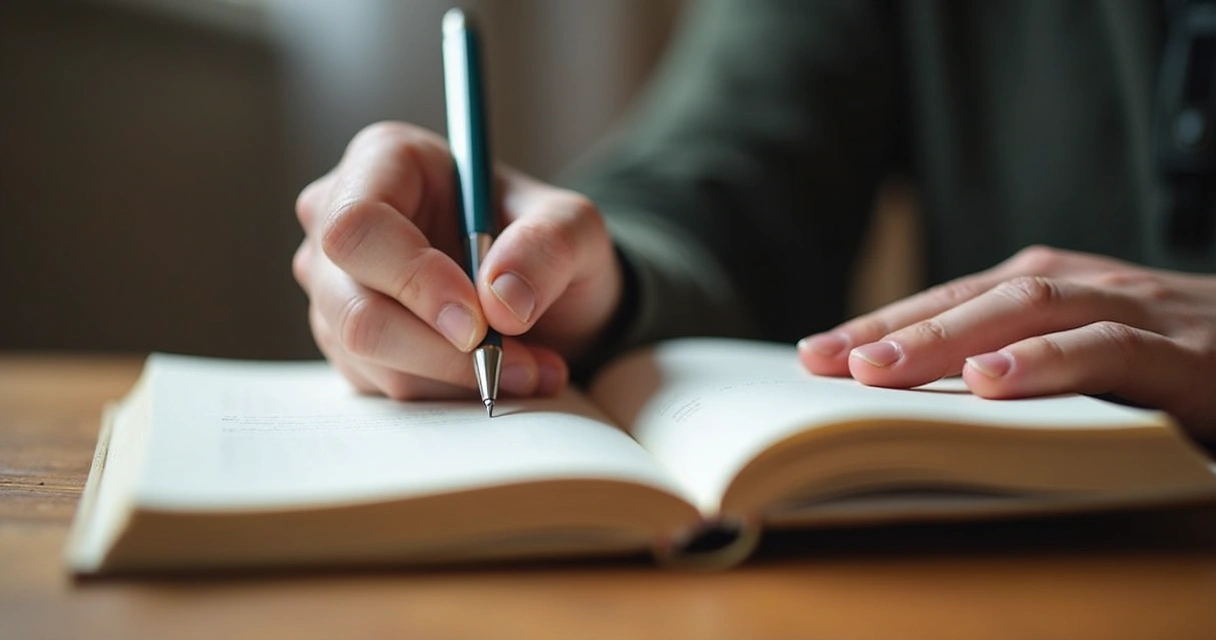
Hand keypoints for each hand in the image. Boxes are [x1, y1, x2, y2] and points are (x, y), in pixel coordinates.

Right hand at [293, 122, 621, 399]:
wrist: (543, 296)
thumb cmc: (546, 242)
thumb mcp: (575, 228)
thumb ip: (549, 247)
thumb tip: (501, 299)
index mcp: (384, 161)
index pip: (359, 225)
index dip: (413, 279)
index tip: (478, 322)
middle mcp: (338, 219)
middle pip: (353, 303)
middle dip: (441, 349)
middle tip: (521, 363)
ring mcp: (334, 286)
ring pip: (367, 354)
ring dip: (457, 376)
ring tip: (532, 369)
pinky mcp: (346, 343)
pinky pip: (383, 386)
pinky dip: (450, 392)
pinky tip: (502, 375)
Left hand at [798, 246, 1215, 439]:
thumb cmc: (1174, 363)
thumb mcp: (1086, 361)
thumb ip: (1019, 370)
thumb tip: (922, 400)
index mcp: (1055, 289)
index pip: (951, 300)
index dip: (881, 323)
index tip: (814, 354)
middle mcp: (1086, 287)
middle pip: (977, 298)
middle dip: (896, 328)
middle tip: (826, 360)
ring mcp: (1136, 312)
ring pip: (1032, 309)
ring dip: (950, 338)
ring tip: (883, 368)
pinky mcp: (1187, 355)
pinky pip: (1111, 349)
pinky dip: (1049, 362)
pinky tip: (994, 382)